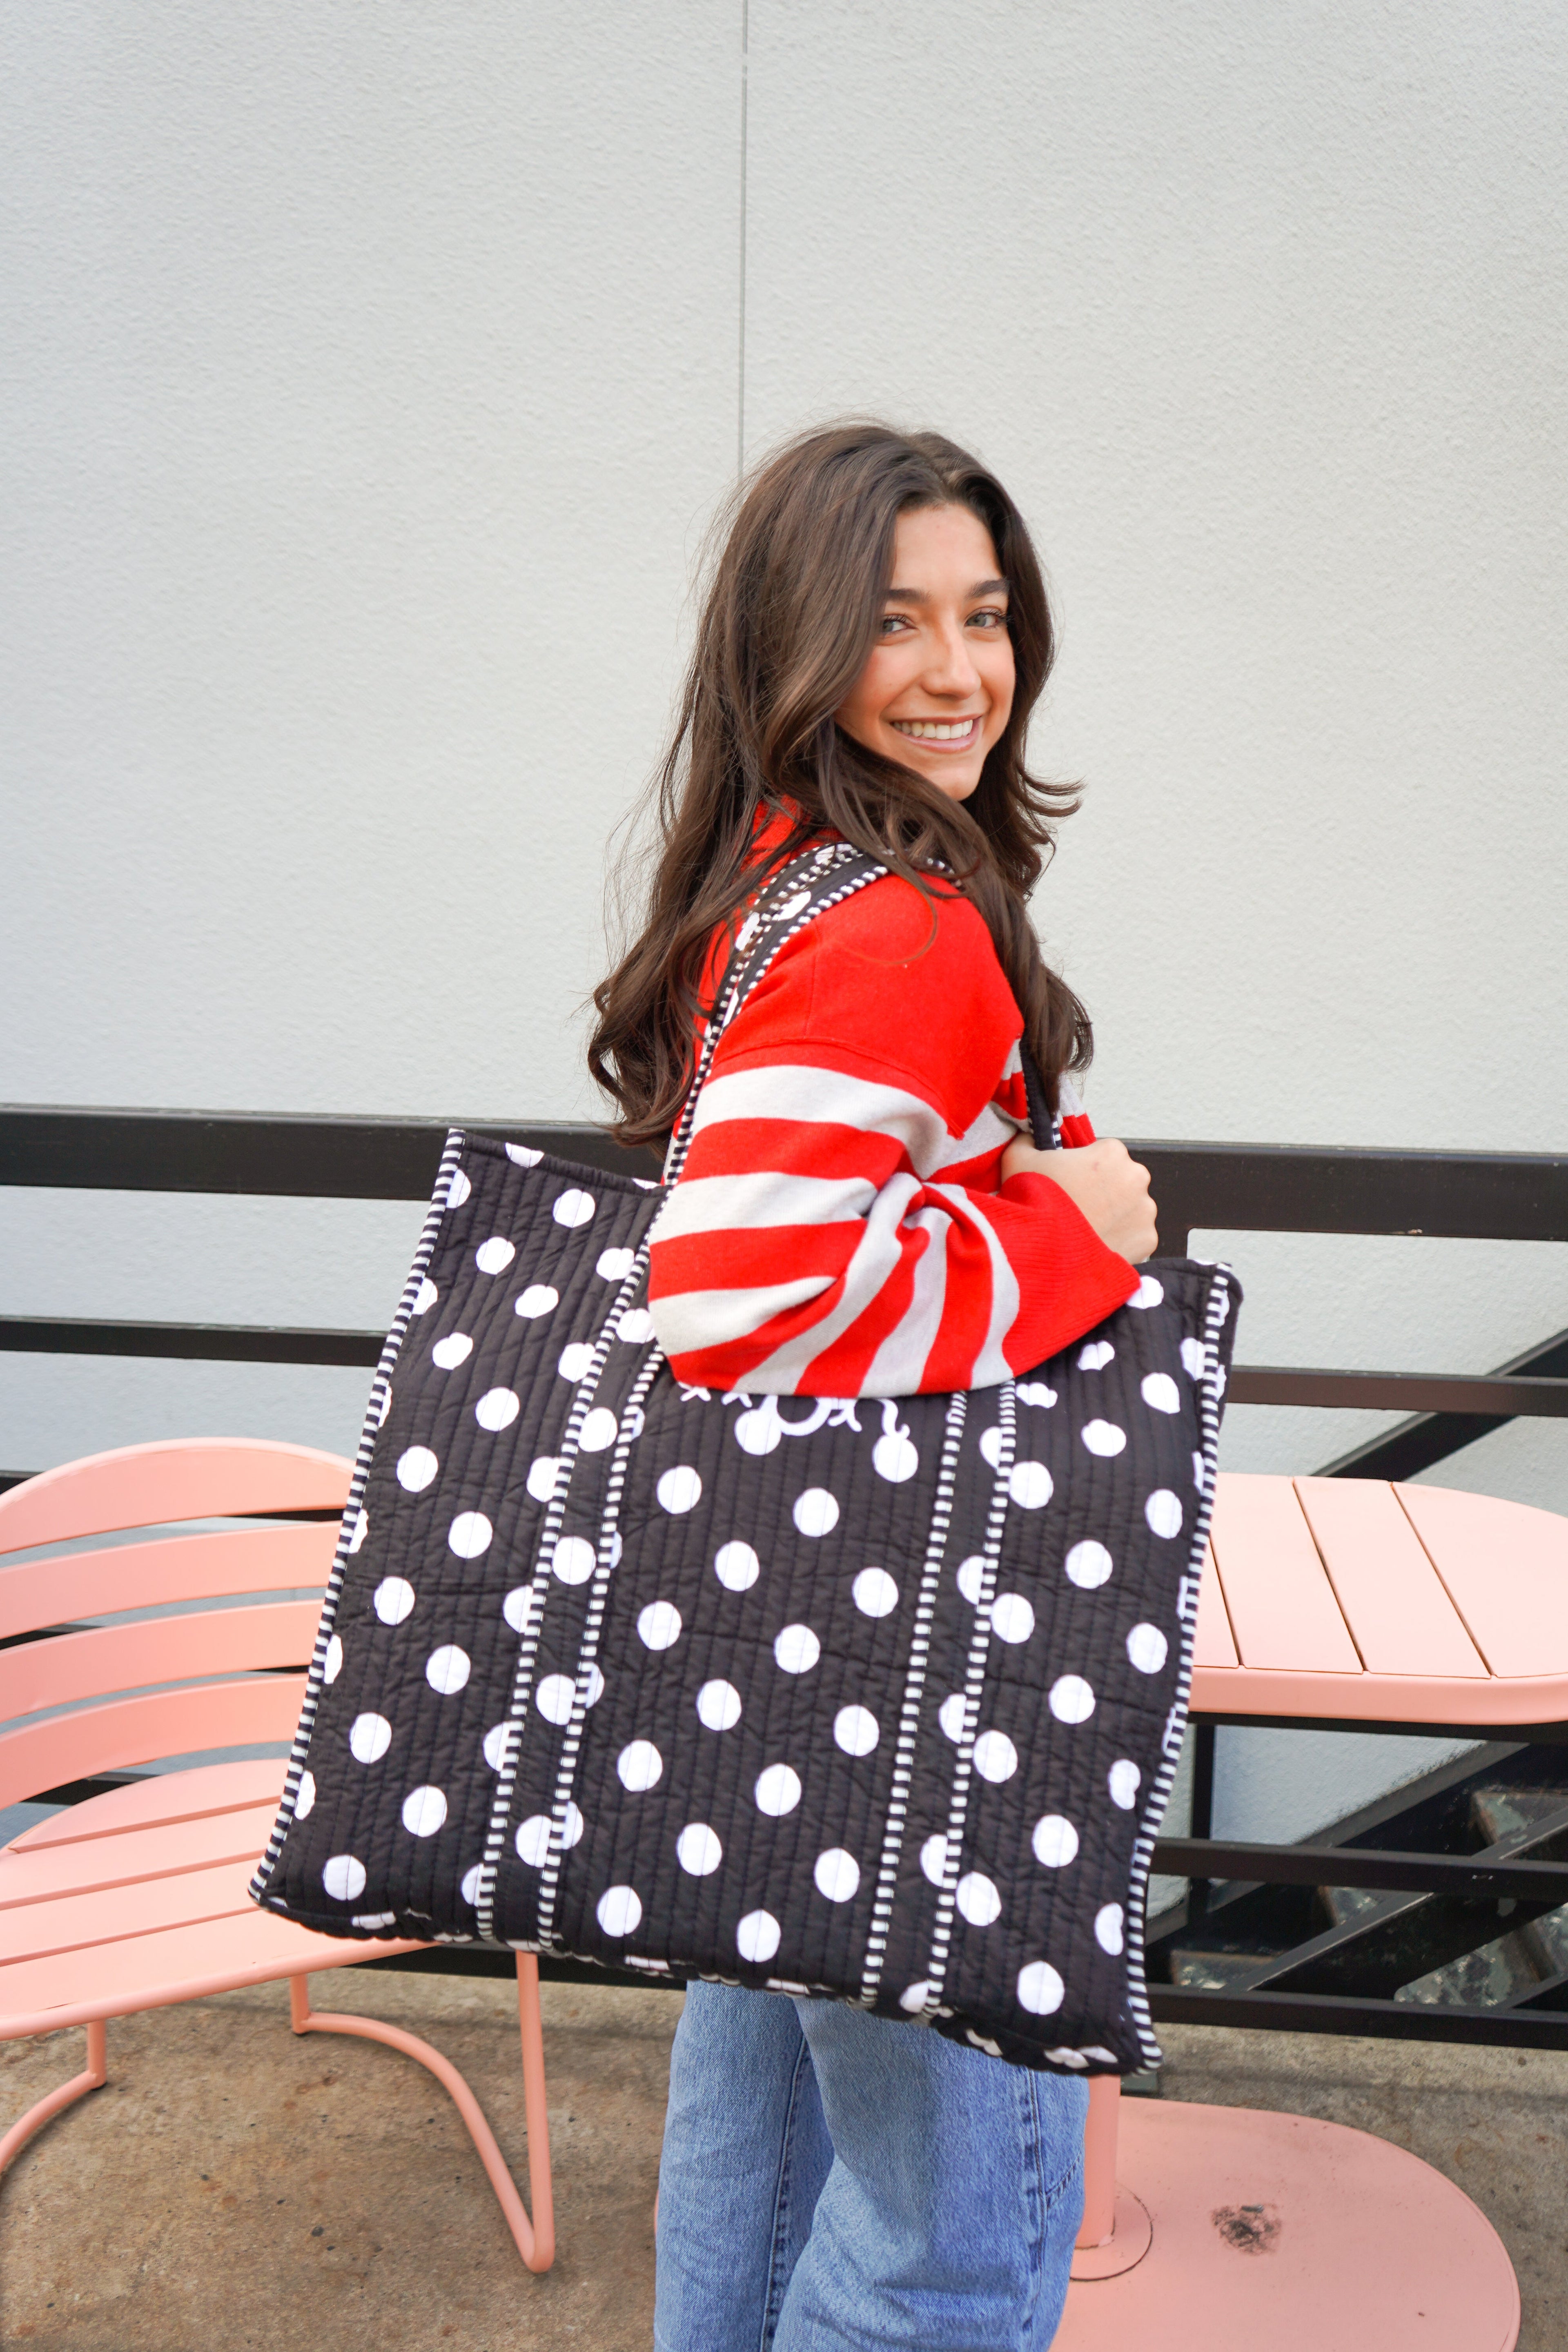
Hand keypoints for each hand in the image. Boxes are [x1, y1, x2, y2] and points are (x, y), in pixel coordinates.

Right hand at [1001, 1134, 1158, 1261]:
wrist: (1042, 1252)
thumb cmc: (1034, 1204)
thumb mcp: (1018, 1159)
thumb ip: (1027, 1141)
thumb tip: (1029, 1139)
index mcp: (1112, 1152)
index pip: (1103, 1154)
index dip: (1083, 1169)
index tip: (1070, 1184)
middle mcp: (1136, 1177)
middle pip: (1121, 1181)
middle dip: (1102, 1192)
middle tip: (1075, 1207)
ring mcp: (1145, 1210)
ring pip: (1130, 1209)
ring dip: (1112, 1216)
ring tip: (1083, 1228)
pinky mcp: (1148, 1240)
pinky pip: (1135, 1237)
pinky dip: (1119, 1241)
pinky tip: (1095, 1245)